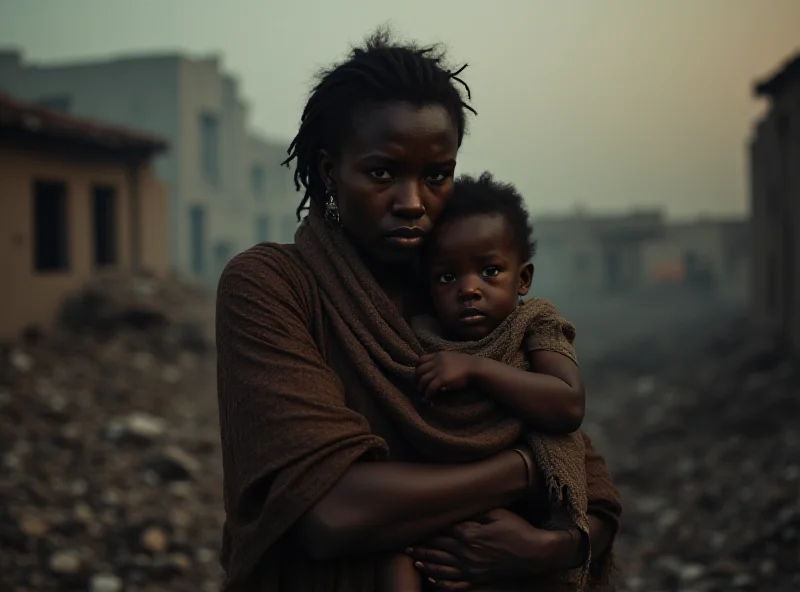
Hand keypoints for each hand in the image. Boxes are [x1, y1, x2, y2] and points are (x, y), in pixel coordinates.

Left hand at [406, 509, 559, 589]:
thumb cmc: (517, 529)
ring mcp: (472, 568)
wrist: (534, 552)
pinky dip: (443, 583)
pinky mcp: (478, 578)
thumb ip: (475, 512)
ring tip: (413, 560)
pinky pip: (457, 584)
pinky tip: (433, 580)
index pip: (443, 531)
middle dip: (422, 547)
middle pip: (439, 549)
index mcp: (470, 534)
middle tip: (406, 545)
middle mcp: (467, 553)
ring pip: (443, 567)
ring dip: (427, 563)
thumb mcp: (496, 513)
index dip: (428, 530)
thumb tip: (458, 510)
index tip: (415, 527)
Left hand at [415, 352, 476, 400]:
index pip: (421, 359)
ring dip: (421, 388)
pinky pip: (430, 388)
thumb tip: (437, 370)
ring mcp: (438, 370)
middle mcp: (436, 361)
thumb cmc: (467, 364)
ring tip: (423, 395)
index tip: (420, 375)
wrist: (476, 368)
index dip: (418, 368)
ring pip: (423, 380)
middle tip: (419, 387)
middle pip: (419, 370)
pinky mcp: (442, 379)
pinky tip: (429, 399)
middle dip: (416, 379)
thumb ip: (443, 361)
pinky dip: (428, 394)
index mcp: (438, 355)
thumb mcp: (452, 358)